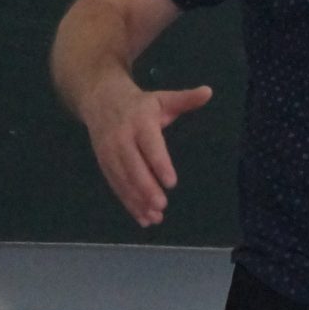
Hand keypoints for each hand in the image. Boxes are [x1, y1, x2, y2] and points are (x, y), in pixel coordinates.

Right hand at [83, 74, 212, 225]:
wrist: (100, 99)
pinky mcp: (104, 164)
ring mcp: (110, 153)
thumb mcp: (162, 98)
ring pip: (123, 179)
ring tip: (154, 217)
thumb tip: (208, 92)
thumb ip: (185, 100)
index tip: (171, 182)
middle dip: (146, 187)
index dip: (159, 163)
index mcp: (140, 122)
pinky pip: (116, 186)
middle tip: (162, 205)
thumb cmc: (139, 104)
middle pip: (133, 166)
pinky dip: (128, 203)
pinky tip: (142, 217)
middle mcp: (122, 138)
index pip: (150, 144)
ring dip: (137, 200)